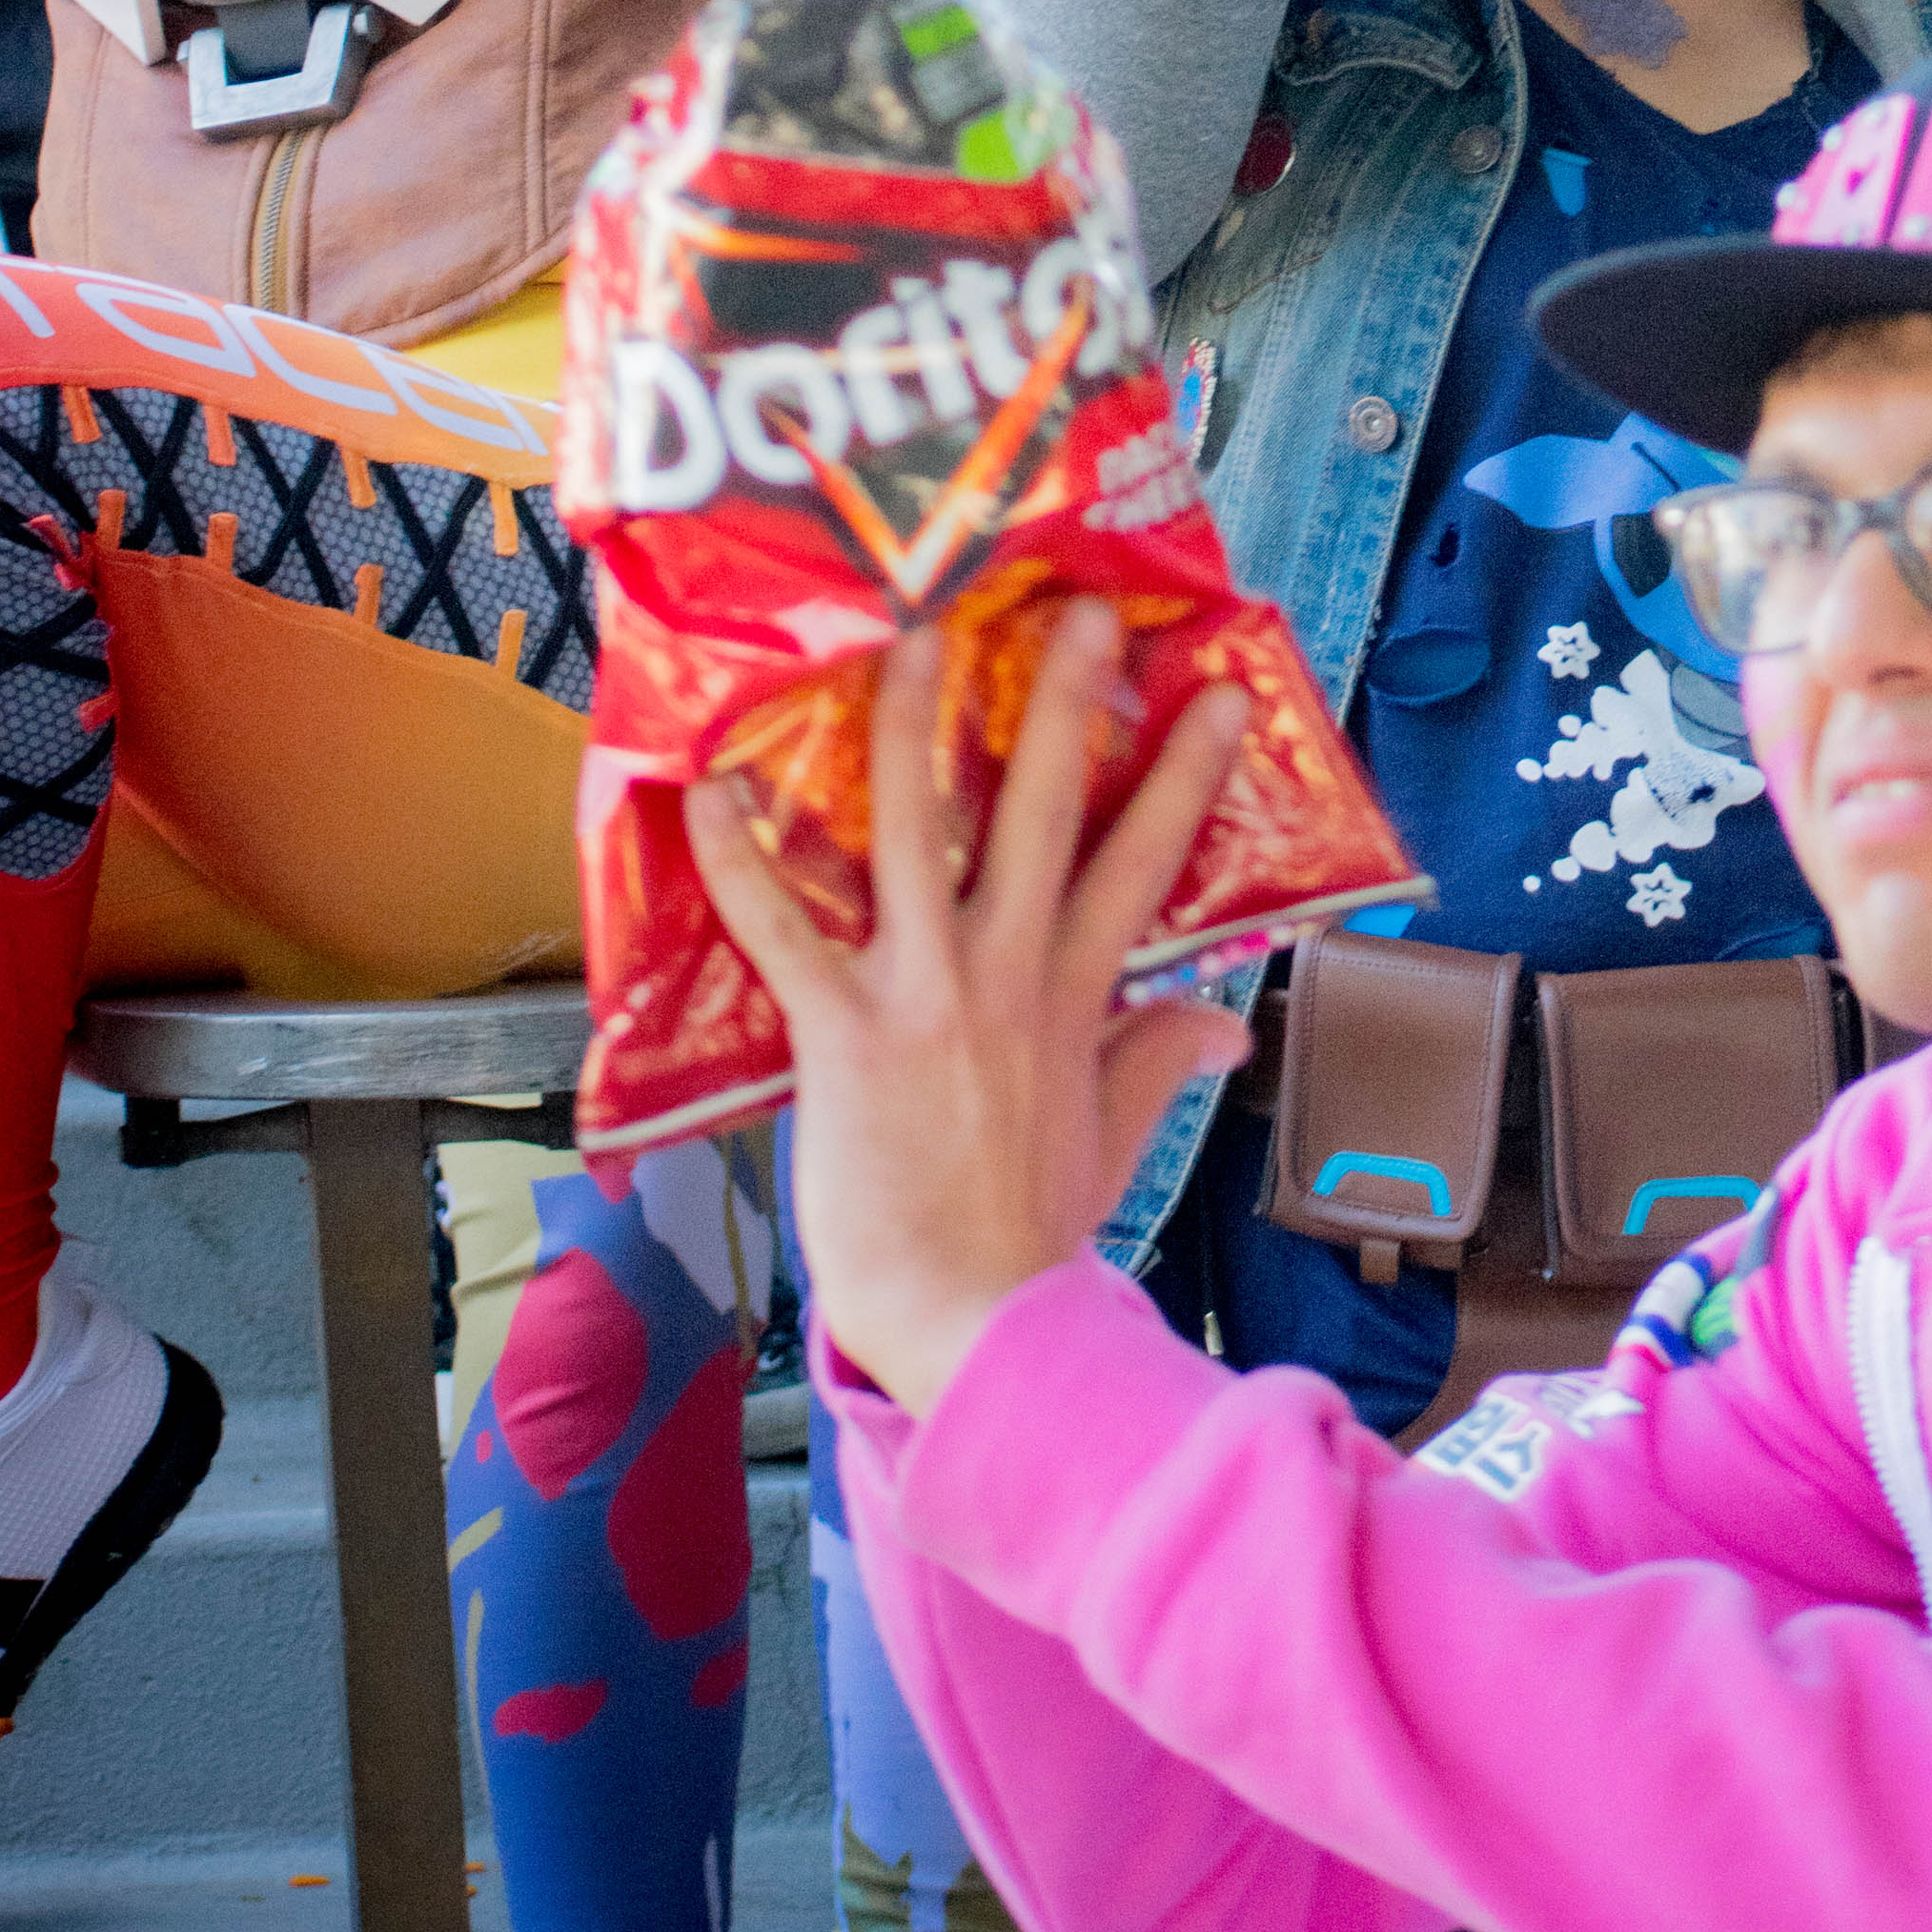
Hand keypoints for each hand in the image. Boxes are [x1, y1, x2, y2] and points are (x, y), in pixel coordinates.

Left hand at [687, 605, 1254, 1421]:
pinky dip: (739, 861)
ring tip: (910, 639)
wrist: (970, 1317)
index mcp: (1074, 993)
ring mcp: (924, 992)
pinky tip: (709, 791)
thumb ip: (1159, 1058)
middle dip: (1069, 703)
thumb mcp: (1116, 1137)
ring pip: (918, 829)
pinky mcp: (842, 1031)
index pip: (1146, 860)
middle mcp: (1005, 970)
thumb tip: (1220, 1019)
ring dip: (911, 728)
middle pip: (1048, 810)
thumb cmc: (1029, 1233)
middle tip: (1084, 614)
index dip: (1188, 774)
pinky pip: (783, 928)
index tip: (1222, 695)